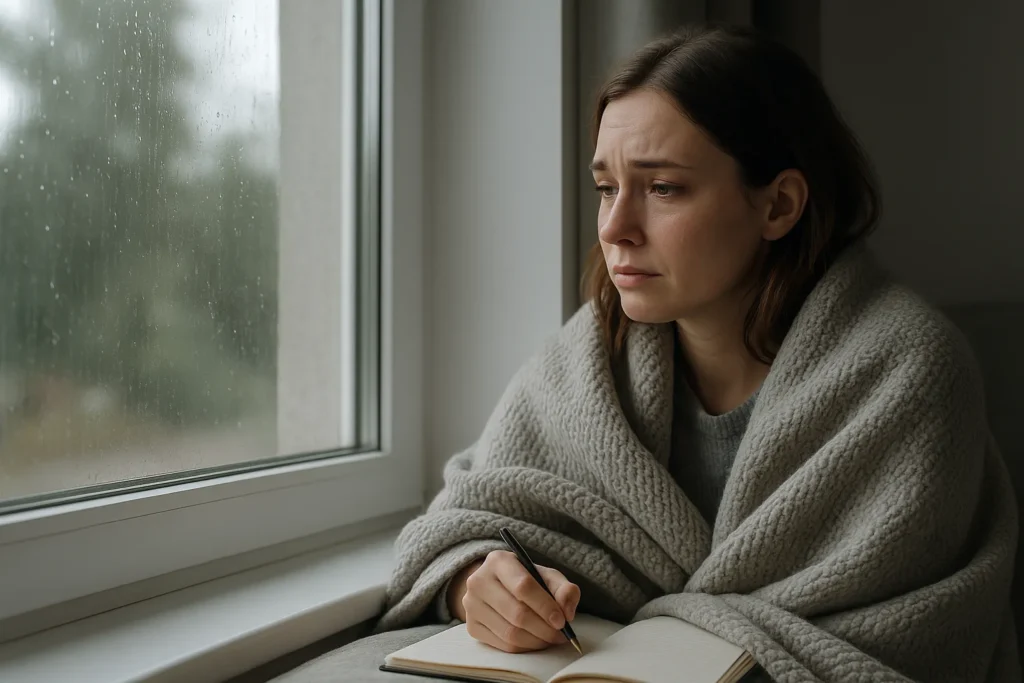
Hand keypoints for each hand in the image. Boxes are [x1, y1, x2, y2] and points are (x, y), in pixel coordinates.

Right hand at [448, 550, 580, 652]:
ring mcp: (471, 605)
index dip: (545, 606)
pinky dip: (525, 647)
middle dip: (544, 629)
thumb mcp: (546, 576)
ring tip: (550, 638)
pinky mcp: (471, 626)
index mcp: (498, 561)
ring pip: (510, 633)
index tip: (561, 620)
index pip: (523, 587)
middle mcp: (478, 581)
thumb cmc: (524, 580)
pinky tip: (535, 641)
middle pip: (517, 613)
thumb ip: (563, 589)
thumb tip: (566, 613)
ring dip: (537, 641)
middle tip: (560, 635)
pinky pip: (503, 644)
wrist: (494, 587)